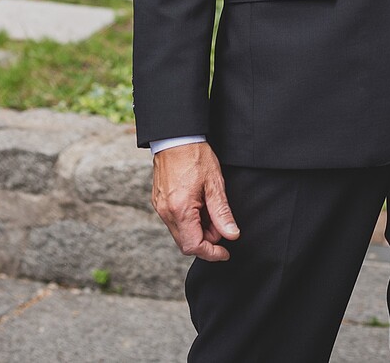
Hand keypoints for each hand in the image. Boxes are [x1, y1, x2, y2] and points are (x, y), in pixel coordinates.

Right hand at [151, 142, 239, 261]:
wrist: (175, 137)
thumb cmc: (195, 156)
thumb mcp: (215, 184)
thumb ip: (222, 213)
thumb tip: (231, 235)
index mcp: (180, 209)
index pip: (193, 246)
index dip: (211, 253)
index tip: (225, 252)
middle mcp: (165, 212)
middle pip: (185, 243)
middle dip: (206, 240)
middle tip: (220, 223)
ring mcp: (159, 207)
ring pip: (180, 233)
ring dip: (198, 229)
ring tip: (210, 208)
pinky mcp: (158, 202)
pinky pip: (174, 221)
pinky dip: (189, 220)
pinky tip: (199, 205)